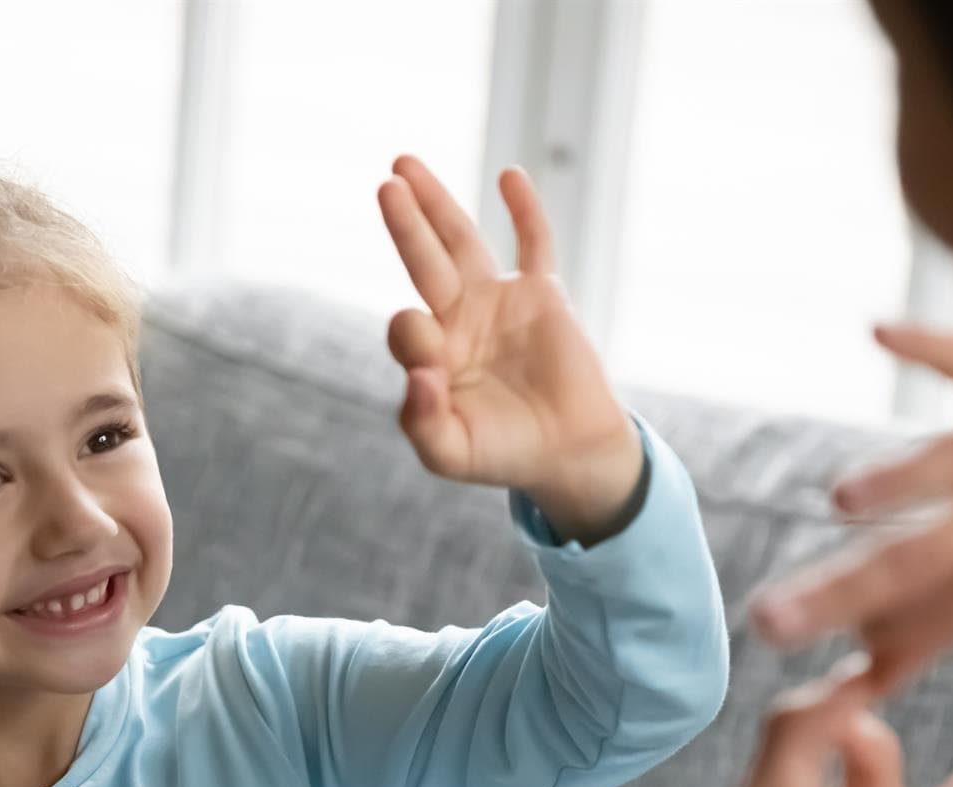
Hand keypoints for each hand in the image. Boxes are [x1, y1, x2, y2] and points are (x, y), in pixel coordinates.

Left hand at [378, 155, 640, 544]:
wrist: (567, 452)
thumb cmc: (504, 454)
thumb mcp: (449, 453)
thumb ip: (421, 422)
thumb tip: (419, 373)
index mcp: (430, 354)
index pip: (406, 327)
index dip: (413, 338)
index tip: (430, 370)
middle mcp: (458, 320)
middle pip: (424, 261)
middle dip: (405, 226)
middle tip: (386, 186)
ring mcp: (499, 302)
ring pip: (463, 241)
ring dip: (437, 204)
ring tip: (404, 164)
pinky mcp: (543, 294)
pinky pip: (534, 243)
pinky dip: (524, 210)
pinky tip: (509, 177)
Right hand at [751, 326, 952, 691]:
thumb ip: (949, 626)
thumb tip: (862, 673)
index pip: (935, 608)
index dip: (861, 627)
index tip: (783, 638)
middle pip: (927, 557)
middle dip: (843, 590)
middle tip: (772, 616)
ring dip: (902, 480)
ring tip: (845, 503)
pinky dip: (929, 343)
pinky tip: (876, 332)